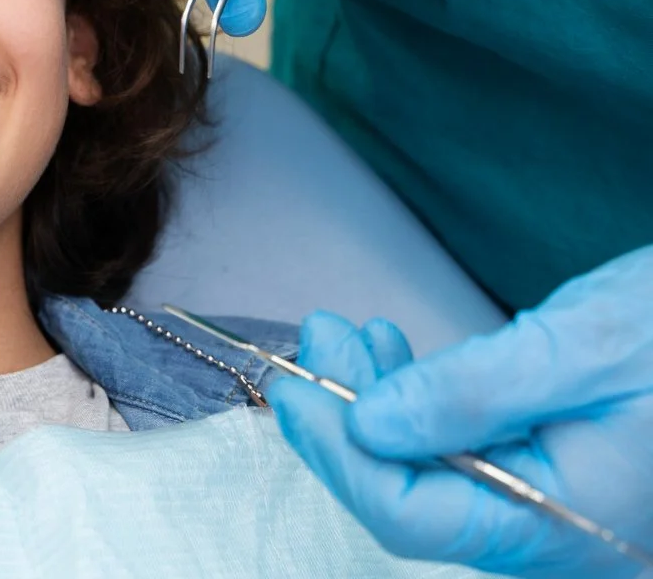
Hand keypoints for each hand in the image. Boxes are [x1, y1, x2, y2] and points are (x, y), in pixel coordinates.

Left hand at [268, 246, 652, 577]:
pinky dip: (411, 407)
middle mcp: (559, 540)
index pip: (414, 515)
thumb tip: (368, 425)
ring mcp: (551, 516)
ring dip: (371, 405)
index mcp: (573, 526)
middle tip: (317, 338)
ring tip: (346, 332)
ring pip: (425, 478)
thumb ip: (472, 392)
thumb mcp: (578, 346)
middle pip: (410, 501)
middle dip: (346, 421)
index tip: (294, 387)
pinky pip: (456, 459)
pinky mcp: (545, 483)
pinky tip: (390, 354)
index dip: (339, 452)